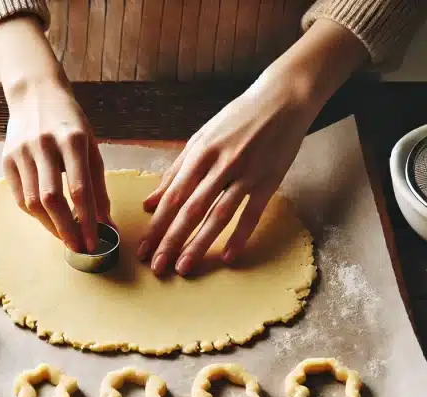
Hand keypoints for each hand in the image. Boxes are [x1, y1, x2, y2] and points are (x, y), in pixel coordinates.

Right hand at [2, 80, 110, 251]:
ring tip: (66, 238)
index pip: (79, 189)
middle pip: (53, 199)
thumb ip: (97, 183)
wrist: (35, 94)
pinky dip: (36, 214)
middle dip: (67, 229)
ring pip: (33, 202)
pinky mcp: (7, 160)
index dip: (87, 220)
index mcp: (72, 140)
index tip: (95, 242)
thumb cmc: (69, 122)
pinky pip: (20, 197)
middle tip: (79, 249)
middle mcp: (45, 145)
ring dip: (50, 226)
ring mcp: (22, 152)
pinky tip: (49, 221)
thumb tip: (104, 222)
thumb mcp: (90, 145)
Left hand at [137, 82, 316, 275]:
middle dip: (171, 241)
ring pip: (218, 216)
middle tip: (157, 267)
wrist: (282, 100)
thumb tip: (149, 204)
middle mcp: (221, 165)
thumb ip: (175, 172)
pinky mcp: (269, 181)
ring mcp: (246, 174)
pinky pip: (252, 213)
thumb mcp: (200, 139)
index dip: (157, 225)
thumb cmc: (236, 119)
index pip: (173, 196)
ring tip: (184, 267)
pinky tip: (229, 257)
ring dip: (200, 244)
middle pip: (191, 210)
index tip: (144, 249)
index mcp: (199, 153)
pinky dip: (240, 236)